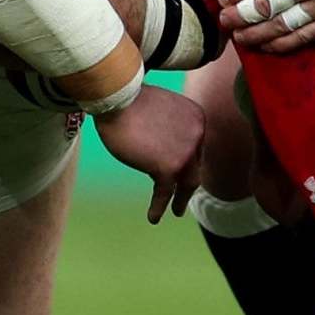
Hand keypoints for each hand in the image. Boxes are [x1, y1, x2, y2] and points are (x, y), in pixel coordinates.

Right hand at [94, 83, 204, 223]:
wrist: (116, 97)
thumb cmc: (129, 100)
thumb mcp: (161, 110)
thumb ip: (170, 126)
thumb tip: (165, 148)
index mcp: (197, 118)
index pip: (195, 147)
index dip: (186, 161)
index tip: (180, 172)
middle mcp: (198, 135)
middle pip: (195, 166)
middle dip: (189, 183)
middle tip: (183, 196)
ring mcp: (185, 152)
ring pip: (187, 183)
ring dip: (180, 200)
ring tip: (176, 211)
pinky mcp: (168, 167)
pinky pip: (165, 192)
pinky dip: (159, 207)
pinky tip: (154, 217)